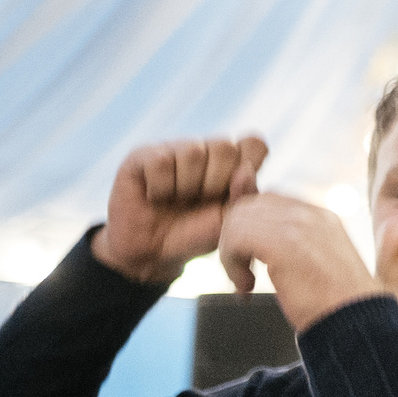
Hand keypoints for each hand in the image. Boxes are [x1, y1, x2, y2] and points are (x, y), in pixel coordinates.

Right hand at [92, 136, 268, 285]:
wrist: (154, 253)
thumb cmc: (195, 234)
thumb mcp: (229, 221)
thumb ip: (245, 195)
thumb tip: (245, 169)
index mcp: (232, 162)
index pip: (254, 144)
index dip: (247, 168)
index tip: (231, 194)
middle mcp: (205, 149)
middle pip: (225, 147)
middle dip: (215, 183)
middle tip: (200, 200)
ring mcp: (174, 148)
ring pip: (193, 152)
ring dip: (187, 186)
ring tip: (177, 199)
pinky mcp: (143, 154)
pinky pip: (161, 161)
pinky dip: (160, 187)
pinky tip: (155, 196)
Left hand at [215, 193, 381, 333]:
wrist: (356, 321)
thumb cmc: (336, 304)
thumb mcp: (316, 264)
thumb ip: (293, 244)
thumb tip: (264, 243)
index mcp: (321, 216)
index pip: (269, 202)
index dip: (250, 228)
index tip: (250, 258)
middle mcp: (311, 213)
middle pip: (250, 206)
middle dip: (236, 238)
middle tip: (242, 271)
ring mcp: (298, 224)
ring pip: (239, 220)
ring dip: (232, 253)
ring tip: (245, 281)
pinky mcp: (283, 241)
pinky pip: (236, 237)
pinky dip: (231, 263)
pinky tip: (246, 286)